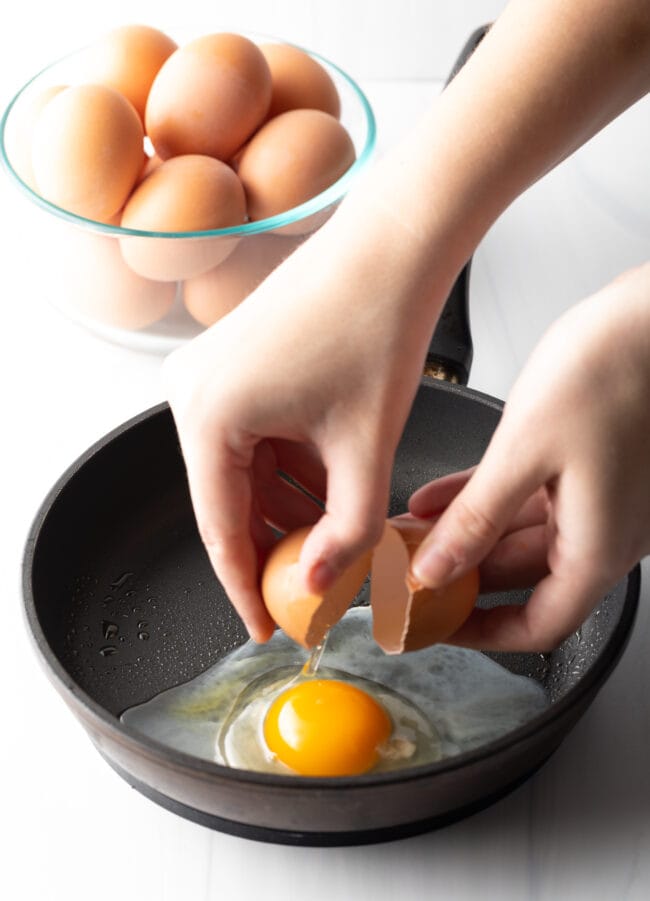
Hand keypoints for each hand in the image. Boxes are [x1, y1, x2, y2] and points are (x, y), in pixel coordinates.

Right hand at [164, 202, 457, 641]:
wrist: (391, 245)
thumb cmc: (376, 327)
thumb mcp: (365, 448)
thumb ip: (345, 531)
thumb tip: (317, 585)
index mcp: (207, 416)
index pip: (220, 530)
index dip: (247, 588)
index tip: (270, 629)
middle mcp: (191, 393)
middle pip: (229, 501)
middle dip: (275, 546)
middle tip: (315, 591)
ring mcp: (207, 373)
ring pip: (244, 471)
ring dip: (287, 508)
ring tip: (337, 540)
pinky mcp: (231, 363)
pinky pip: (251, 437)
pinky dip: (287, 469)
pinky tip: (329, 487)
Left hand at [409, 264, 649, 651]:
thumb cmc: (616, 370)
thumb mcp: (525, 452)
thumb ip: (476, 519)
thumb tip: (435, 569)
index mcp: (597, 547)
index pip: (537, 624)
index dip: (482, 634)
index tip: (435, 628)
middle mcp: (603, 531)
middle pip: (520, 577)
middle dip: (457, 574)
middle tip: (405, 568)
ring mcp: (599, 497)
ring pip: (517, 533)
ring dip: (462, 532)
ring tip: (408, 528)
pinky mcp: (588, 463)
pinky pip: (526, 495)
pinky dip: (482, 498)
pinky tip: (437, 494)